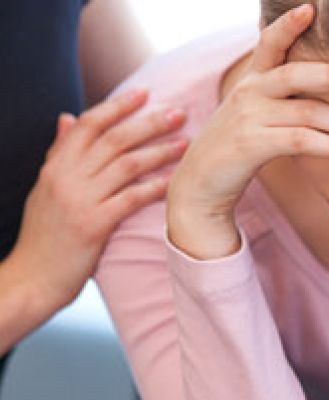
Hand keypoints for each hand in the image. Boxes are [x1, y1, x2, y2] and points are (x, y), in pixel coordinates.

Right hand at [8, 89, 187, 308]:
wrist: (31, 279)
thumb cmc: (44, 235)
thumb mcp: (44, 188)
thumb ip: (59, 152)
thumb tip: (66, 116)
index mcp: (55, 165)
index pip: (88, 123)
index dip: (118, 106)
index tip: (145, 93)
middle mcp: (66, 177)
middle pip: (114, 139)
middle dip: (150, 123)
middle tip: (179, 113)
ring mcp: (79, 200)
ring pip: (127, 165)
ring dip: (161, 152)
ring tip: (187, 144)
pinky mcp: (93, 225)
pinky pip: (131, 198)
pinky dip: (156, 187)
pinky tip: (176, 181)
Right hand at [167, 4, 328, 259]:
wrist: (200, 184)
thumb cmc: (238, 147)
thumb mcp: (254, 113)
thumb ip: (281, 96)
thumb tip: (321, 83)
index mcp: (253, 80)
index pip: (269, 43)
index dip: (289, 24)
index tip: (312, 7)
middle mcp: (250, 92)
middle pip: (297, 74)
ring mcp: (249, 117)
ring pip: (308, 112)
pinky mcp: (252, 145)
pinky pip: (301, 141)